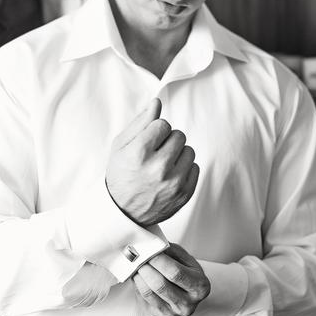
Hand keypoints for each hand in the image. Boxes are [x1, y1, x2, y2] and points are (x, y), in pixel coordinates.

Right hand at [105, 99, 198, 225]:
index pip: (163, 124)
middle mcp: (158, 168)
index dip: (155, 131)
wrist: (123, 212)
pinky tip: (169, 177)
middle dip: (167, 141)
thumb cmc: (120, 175)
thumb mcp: (121, 147)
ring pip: (189, 151)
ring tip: (162, 166)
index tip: (148, 143)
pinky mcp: (184, 194)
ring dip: (177, 155)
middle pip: (179, 135)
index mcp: (139, 153)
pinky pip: (195, 168)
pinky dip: (184, 170)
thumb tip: (157, 102)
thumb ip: (140, 123)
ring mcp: (173, 183)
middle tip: (155, 155)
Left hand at [132, 243, 210, 315]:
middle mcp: (188, 304)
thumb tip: (152, 246)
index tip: (149, 250)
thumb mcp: (184, 257)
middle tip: (138, 256)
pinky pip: (142, 298)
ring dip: (138, 275)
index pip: (175, 273)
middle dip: (146, 267)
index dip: (159, 261)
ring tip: (136, 264)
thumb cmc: (185, 271)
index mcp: (200, 287)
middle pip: (160, 285)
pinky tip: (138, 275)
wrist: (184, 288)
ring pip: (148, 292)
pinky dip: (137, 284)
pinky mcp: (157, 315)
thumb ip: (170, 251)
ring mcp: (172, 313)